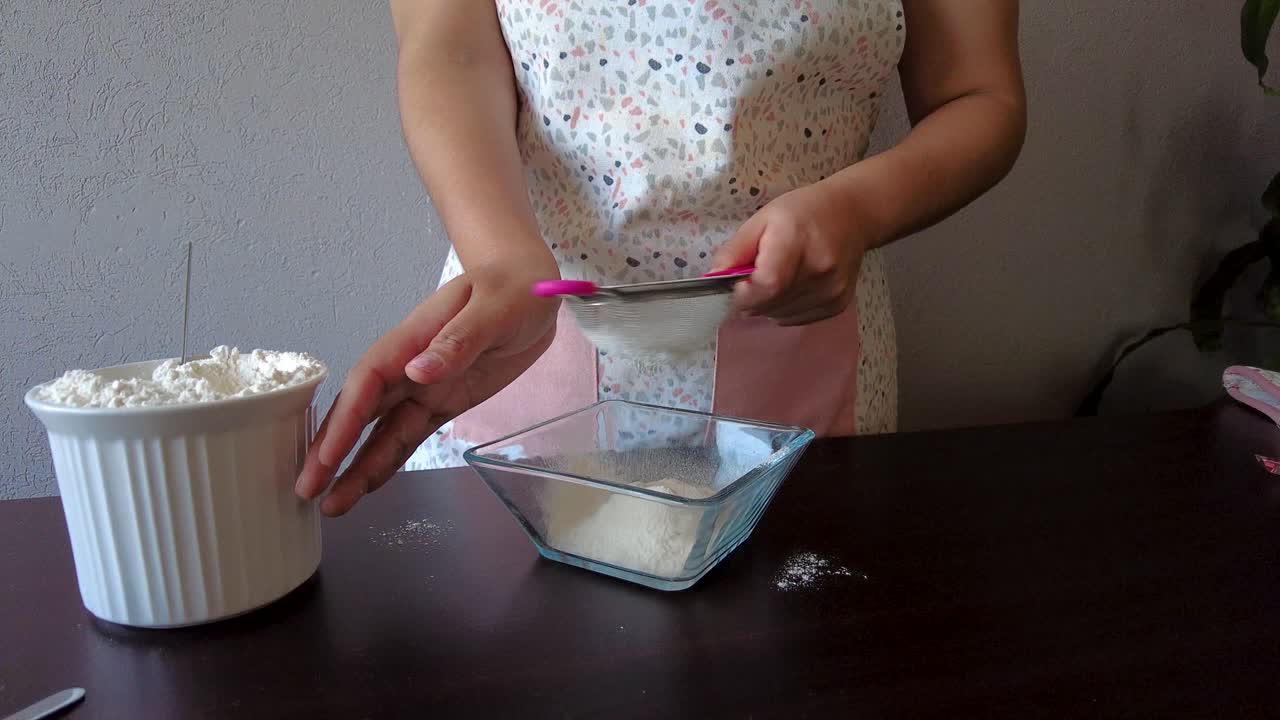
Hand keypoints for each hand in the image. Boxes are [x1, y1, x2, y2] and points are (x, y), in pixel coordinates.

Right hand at [295, 259, 558, 515]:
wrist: (533, 289)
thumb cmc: (513, 289)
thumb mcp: (493, 309)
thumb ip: (457, 340)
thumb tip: (417, 372)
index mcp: (413, 338)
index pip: (368, 381)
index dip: (345, 419)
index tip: (326, 455)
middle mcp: (409, 366)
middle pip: (361, 411)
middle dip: (332, 451)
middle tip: (305, 491)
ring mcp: (423, 387)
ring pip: (381, 432)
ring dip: (355, 466)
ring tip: (332, 506)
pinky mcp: (443, 403)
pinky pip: (409, 436)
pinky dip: (387, 461)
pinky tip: (366, 486)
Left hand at [711, 182, 876, 325]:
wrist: (852, 215)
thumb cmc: (804, 212)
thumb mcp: (763, 219)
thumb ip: (736, 250)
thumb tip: (713, 277)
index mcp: (797, 241)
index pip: (768, 284)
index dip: (744, 293)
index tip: (736, 286)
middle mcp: (819, 270)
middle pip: (771, 304)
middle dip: (751, 299)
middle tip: (752, 279)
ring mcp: (831, 290)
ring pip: (780, 316)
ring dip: (767, 305)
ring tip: (776, 279)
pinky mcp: (837, 304)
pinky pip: (796, 319)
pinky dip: (784, 309)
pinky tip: (792, 287)